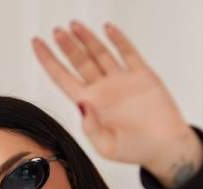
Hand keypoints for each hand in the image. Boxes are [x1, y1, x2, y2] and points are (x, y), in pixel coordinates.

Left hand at [31, 20, 202, 178]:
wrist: (166, 147)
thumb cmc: (135, 151)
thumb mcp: (107, 147)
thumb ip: (91, 128)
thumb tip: (81, 105)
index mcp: (91, 105)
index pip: (62, 78)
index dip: (48, 60)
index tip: (36, 43)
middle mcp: (103, 90)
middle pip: (79, 62)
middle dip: (67, 46)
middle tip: (57, 31)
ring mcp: (121, 81)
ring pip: (99, 53)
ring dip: (87, 39)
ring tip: (73, 25)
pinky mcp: (142, 75)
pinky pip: (127, 52)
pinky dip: (118, 39)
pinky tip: (107, 28)